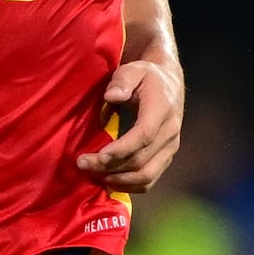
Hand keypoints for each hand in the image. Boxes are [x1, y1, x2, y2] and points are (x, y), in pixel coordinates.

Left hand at [78, 54, 185, 191]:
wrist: (168, 85)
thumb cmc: (145, 77)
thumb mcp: (134, 69)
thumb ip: (123, 79)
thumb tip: (112, 96)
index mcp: (162, 109)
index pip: (144, 135)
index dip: (121, 149)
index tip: (97, 156)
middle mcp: (171, 131)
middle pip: (141, 160)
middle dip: (110, 166)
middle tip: (83, 164)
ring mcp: (171, 148)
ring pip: (147, 176)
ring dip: (119, 180)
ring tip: (93, 175)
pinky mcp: (166, 158)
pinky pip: (149, 180)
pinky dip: (129, 185)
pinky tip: (108, 180)